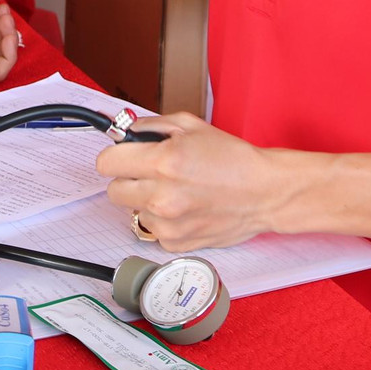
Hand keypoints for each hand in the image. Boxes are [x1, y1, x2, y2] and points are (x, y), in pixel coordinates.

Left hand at [95, 113, 292, 251]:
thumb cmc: (232, 158)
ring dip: (146, 201)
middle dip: (127, 180)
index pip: (105, 164)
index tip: (124, 157)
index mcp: (163, 162)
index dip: (115, 158)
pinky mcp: (176, 243)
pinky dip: (163, 220)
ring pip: (133, 211)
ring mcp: (168, 224)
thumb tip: (125, 132)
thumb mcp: (190, 125)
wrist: (264, 193)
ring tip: (176, 191)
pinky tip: (185, 208)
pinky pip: (152, 229)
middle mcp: (161, 196)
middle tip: (149, 174)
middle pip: (112, 191)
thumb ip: (151, 126)